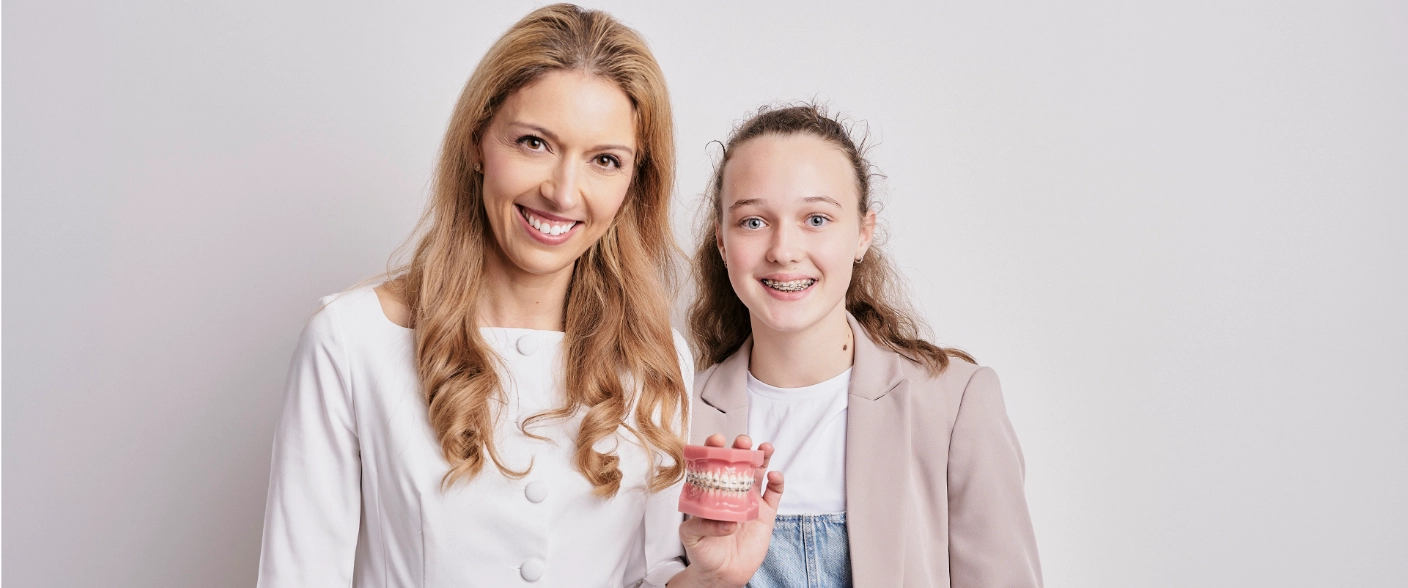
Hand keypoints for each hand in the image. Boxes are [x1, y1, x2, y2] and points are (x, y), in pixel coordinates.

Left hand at [675, 434, 784, 587]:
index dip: (714, 449)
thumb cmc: (702, 552)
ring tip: (764, 448)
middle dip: (741, 447)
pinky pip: (774, 493)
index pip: (711, 463)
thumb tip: (727, 521)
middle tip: (742, 442)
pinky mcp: (765, 513)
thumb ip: (701, 526)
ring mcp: (749, 500)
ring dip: (762, 456)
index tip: (717, 441)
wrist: (722, 574)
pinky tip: (775, 476)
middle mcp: (731, 490)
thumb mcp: (691, 537)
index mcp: (711, 491)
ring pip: (758, 471)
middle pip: (738, 462)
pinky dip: (777, 482)